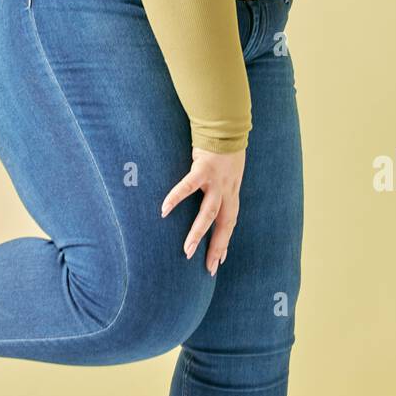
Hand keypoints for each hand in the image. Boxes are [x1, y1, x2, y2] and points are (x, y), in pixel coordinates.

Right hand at [161, 147, 245, 275]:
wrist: (226, 127)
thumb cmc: (223, 151)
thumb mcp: (227, 174)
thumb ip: (218, 188)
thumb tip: (211, 201)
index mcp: (231, 193)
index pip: (229, 224)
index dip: (224, 243)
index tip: (218, 262)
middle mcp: (227, 191)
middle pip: (224, 225)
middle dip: (217, 248)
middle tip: (208, 268)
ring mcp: (216, 181)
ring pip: (209, 213)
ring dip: (198, 233)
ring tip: (187, 250)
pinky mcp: (203, 168)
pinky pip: (188, 186)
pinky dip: (176, 198)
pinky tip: (164, 210)